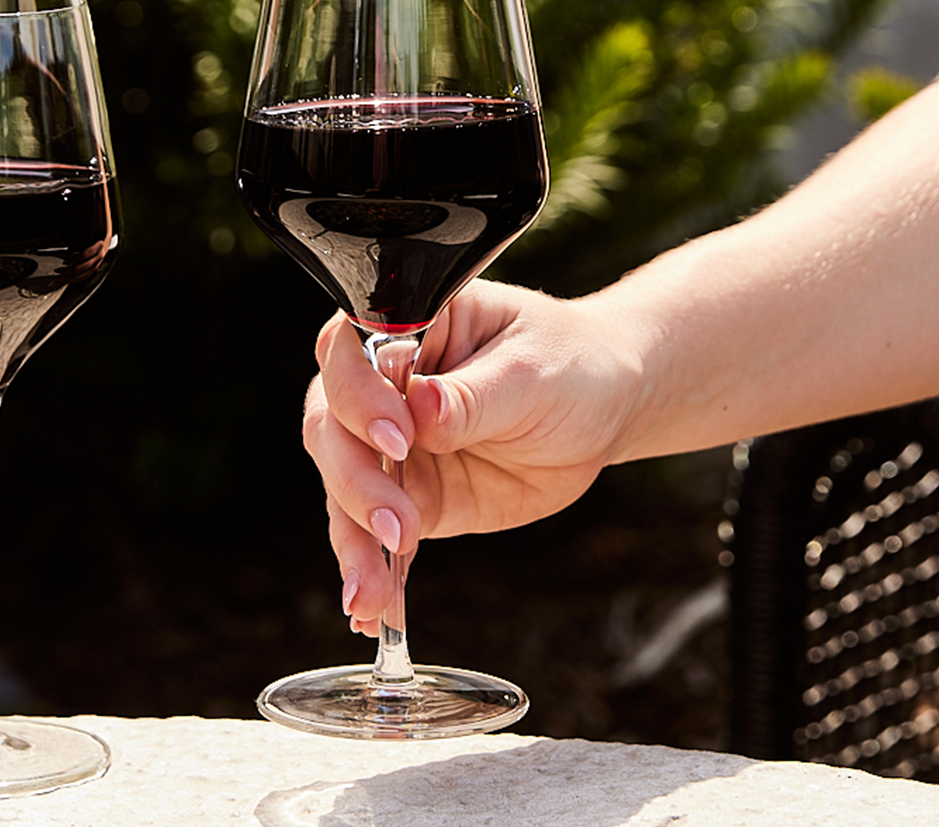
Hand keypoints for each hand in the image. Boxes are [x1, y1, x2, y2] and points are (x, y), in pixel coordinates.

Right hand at [304, 279, 641, 634]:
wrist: (605, 408)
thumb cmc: (572, 364)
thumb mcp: (534, 373)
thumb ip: (476, 395)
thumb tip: (422, 408)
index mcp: (408, 326)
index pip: (351, 354)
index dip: (361, 397)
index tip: (400, 438)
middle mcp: (381, 385)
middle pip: (333, 428)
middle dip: (356, 482)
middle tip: (399, 527)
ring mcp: (388, 446)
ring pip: (344, 491)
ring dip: (355, 543)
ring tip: (369, 594)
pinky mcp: (408, 497)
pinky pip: (377, 538)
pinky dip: (376, 575)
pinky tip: (375, 614)